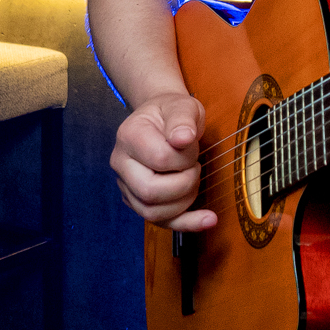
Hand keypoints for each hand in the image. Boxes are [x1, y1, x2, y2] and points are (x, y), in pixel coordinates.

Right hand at [108, 90, 214, 230]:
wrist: (161, 119)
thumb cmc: (172, 112)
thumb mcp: (182, 105)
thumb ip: (182, 119)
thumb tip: (182, 139)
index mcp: (128, 136)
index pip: (159, 159)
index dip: (184, 157)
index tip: (191, 145)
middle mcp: (121, 163)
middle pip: (149, 192)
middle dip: (184, 184)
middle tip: (194, 166)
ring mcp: (127, 185)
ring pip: (152, 213)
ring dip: (184, 202)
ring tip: (194, 181)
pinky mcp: (138, 201)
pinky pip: (160, 222)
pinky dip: (187, 223)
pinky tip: (209, 219)